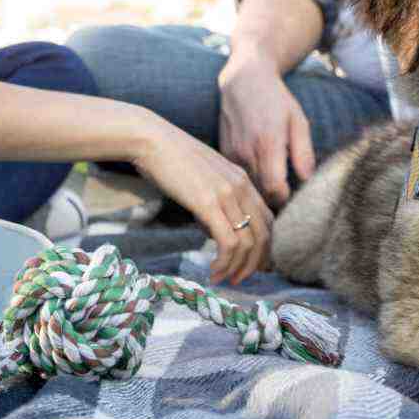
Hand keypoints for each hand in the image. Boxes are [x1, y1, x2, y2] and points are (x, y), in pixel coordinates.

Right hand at [130, 120, 274, 284]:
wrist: (151, 139)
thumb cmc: (169, 159)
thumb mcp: (203, 179)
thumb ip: (215, 203)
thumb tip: (214, 231)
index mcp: (242, 179)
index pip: (268, 219)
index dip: (265, 247)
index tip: (253, 265)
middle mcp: (241, 186)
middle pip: (265, 234)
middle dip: (256, 263)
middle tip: (241, 279)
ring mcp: (227, 194)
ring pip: (249, 243)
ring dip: (239, 268)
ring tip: (225, 279)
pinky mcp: (208, 203)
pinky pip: (228, 243)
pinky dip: (225, 263)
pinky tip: (213, 271)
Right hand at [216, 54, 316, 208]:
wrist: (243, 81)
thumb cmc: (276, 100)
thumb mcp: (298, 121)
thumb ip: (303, 152)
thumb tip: (307, 180)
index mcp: (268, 144)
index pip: (274, 190)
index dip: (286, 199)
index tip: (293, 196)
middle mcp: (247, 151)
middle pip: (260, 193)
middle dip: (274, 201)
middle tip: (286, 198)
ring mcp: (232, 153)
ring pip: (247, 188)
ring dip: (260, 193)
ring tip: (273, 188)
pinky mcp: (223, 153)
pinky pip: (237, 177)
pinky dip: (248, 182)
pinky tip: (258, 175)